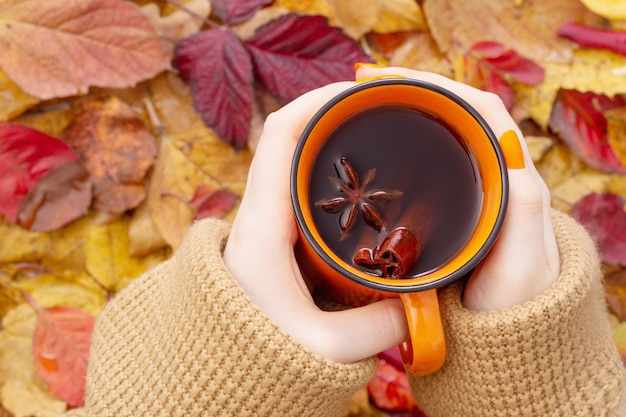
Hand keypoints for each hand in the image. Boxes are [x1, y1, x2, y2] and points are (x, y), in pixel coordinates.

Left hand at [223, 82, 408, 363]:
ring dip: (329, 136)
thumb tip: (424, 304)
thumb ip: (380, 327)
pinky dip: (328, 166)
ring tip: (375, 128)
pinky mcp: (276, 231)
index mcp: (262, 222)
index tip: (358, 90)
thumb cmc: (258, 352)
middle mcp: (259, 210)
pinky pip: (299, 181)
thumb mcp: (325, 347)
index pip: (280, 135)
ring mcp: (266, 218)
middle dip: (333, 112)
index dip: (316, 101)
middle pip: (289, 135)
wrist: (222, 362)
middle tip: (381, 107)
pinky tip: (360, 174)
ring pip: (294, 156)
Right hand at [354, 66, 559, 311]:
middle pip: (454, 113)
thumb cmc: (516, 298)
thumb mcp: (523, 258)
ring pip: (438, 134)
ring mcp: (468, 188)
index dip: (438, 85)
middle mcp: (491, 173)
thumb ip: (523, 208)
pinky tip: (373, 148)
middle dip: (411, 92)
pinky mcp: (449, 206)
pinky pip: (426, 161)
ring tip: (362, 107)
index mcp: (513, 175)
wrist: (506, 334)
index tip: (389, 81)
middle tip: (362, 90)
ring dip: (403, 114)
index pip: (481, 108)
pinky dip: (399, 145)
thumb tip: (507, 150)